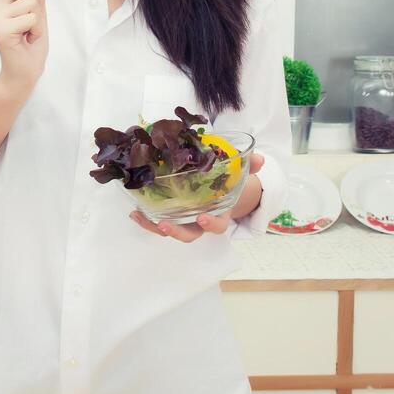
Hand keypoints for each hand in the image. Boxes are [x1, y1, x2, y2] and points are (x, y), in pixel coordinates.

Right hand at [0, 0, 57, 97]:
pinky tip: (27, 39)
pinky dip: (36, 29)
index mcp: (1, 1)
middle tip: (34, 22)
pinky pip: (30, 17)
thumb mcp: (38, 15)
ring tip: (30, 34)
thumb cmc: (30, 45)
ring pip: (31, 1)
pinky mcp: (0, 29)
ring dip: (38, 19)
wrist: (24, 73)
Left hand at [129, 154, 266, 242]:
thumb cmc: (226, 183)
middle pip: (189, 234)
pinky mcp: (169, 214)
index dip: (211, 225)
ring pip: (170, 230)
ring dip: (154, 226)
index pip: (217, 226)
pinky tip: (133, 211)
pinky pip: (157, 220)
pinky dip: (145, 218)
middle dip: (177, 232)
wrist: (217, 188)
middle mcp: (200, 222)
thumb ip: (250, 167)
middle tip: (165, 225)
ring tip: (140, 216)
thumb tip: (260, 159)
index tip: (203, 219)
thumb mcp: (239, 174)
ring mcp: (184, 220)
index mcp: (218, 214)